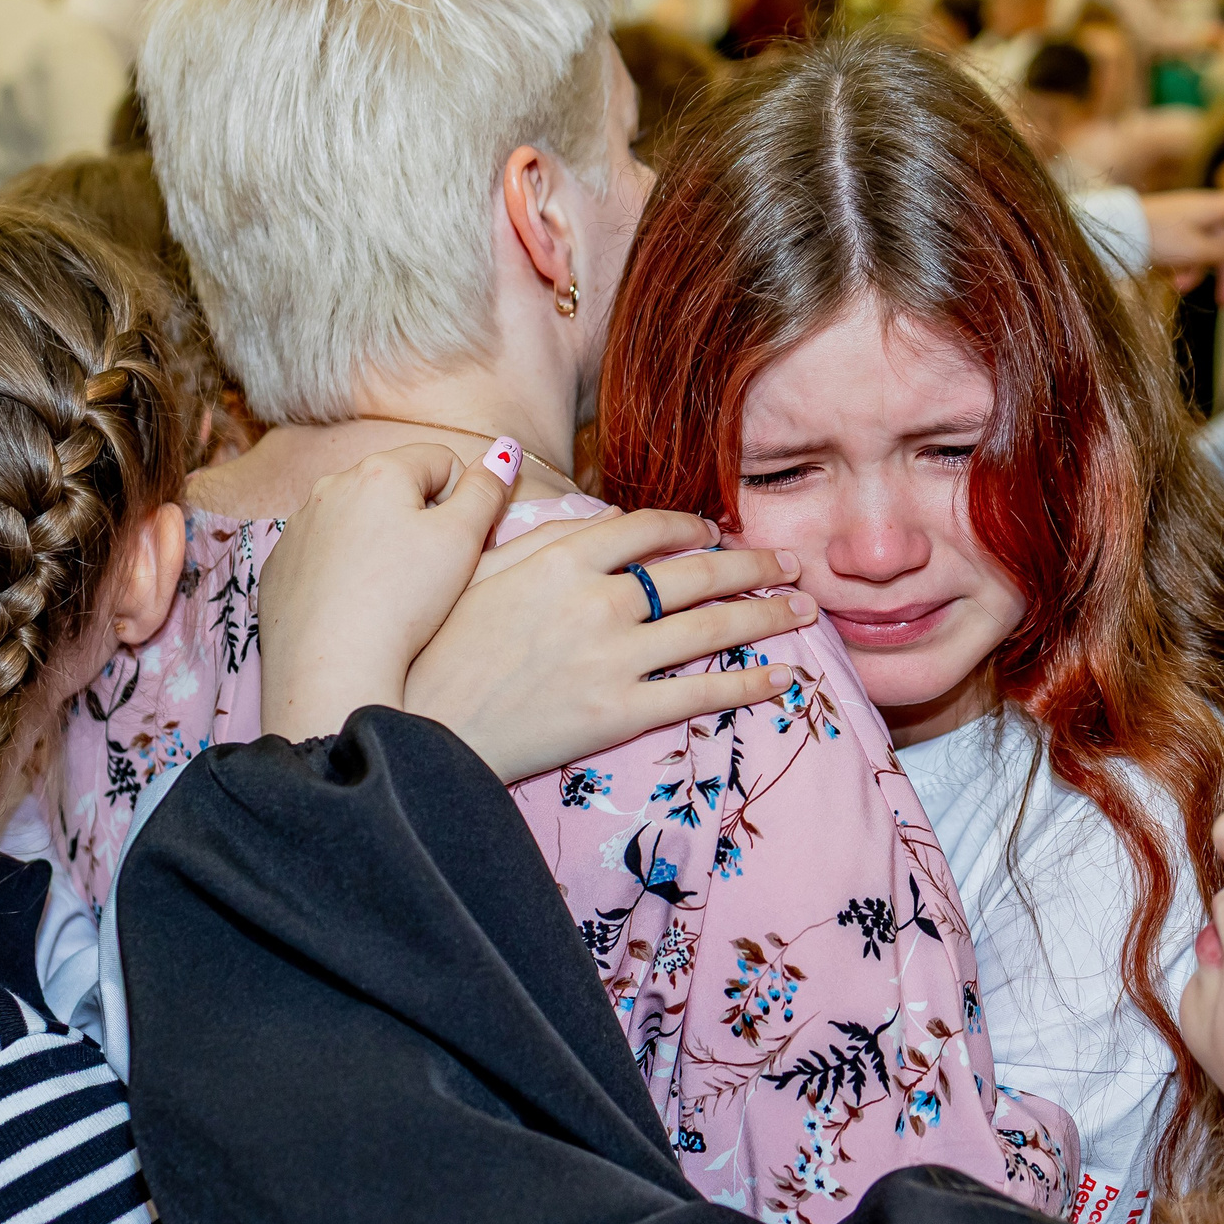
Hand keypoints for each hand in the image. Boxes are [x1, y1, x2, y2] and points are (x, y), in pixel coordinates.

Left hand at [257, 443, 511, 743]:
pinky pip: (324, 553)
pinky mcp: (280, 566)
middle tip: (434, 573)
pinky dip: (344, 570)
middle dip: (421, 518)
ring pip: (358, 520)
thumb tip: (504, 450)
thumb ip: (486, 489)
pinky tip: (357, 605)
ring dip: (382, 542)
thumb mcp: (463, 540)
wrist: (331, 667)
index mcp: (379, 471)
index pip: (440, 461)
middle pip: (396, 488)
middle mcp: (330, 487)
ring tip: (394, 593)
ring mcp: (299, 527)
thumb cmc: (404, 600)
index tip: (466, 545)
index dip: (464, 501)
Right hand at [407, 509, 815, 782]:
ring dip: (767, 616)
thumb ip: (533, 533)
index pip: (647, 526)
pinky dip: (748, 683)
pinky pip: (699, 693)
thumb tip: (570, 497)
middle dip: (753, 565)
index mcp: (562, 558)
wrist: (419, 726)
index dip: (690, 526)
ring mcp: (612, 658)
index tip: (714, 531)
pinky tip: (782, 678)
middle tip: (791, 564)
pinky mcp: (618, 713)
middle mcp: (598, 600)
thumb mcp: (475, 569)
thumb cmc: (436, 646)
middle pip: (696, 571)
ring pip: (710, 627)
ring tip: (804, 612)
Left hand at [1140, 182, 1223, 294]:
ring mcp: (1184, 221)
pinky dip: (1181, 267)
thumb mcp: (1198, 250)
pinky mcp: (1167, 232)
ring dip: (1197, 273)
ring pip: (1203, 251)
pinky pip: (1184, 252)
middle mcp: (1202, 211)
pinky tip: (1169, 280)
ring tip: (1179, 287)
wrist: (1114, 234)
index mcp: (1214, 208)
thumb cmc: (1158, 238)